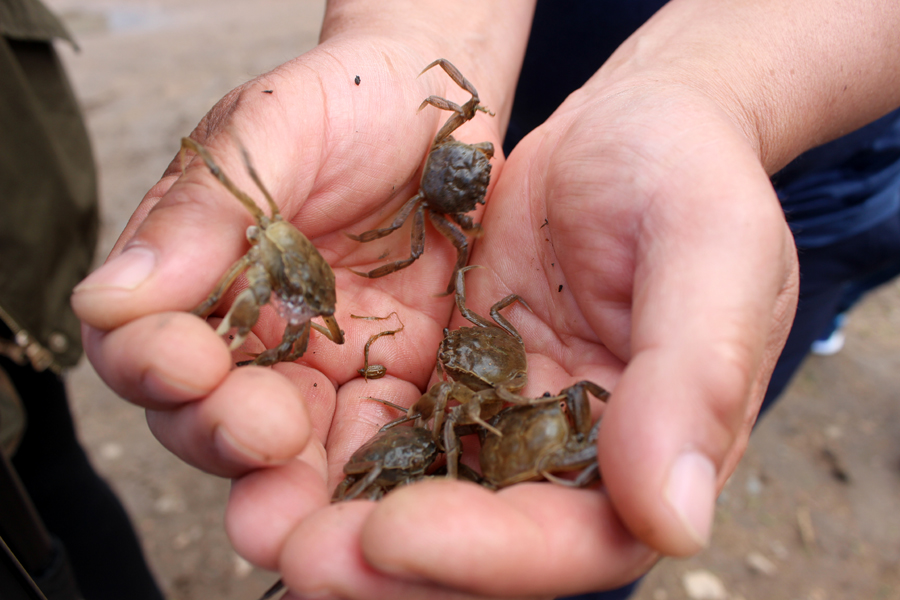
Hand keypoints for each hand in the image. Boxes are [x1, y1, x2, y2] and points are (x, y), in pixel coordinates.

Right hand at [70, 35, 520, 579]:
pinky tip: (386, 481)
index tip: (182, 357)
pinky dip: (373, 466)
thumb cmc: (348, 100)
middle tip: (258, 428)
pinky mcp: (394, 376)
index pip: (142, 342)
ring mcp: (323, 362)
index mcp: (198, 272)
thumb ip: (205, 207)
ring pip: (286, 445)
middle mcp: (250, 331)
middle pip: (206, 415)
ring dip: (289, 476)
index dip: (151, 362)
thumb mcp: (272, 129)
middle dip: (222, 432)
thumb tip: (110, 298)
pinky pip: (378, 434)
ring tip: (307, 488)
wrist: (438, 112)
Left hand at [270, 80, 798, 597]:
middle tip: (294, 550)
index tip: (393, 535)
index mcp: (645, 451)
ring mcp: (498, 417)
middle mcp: (564, 455)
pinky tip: (267, 438)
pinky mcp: (447, 373)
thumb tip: (673, 520)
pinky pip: (383, 419)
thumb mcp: (713, 256)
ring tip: (259, 516)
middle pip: (475, 542)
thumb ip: (697, 381)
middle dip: (384, 562)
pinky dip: (326, 439)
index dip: (484, 553)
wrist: (632, 127)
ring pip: (415, 492)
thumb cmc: (686, 178)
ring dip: (336, 515)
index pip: (569, 539)